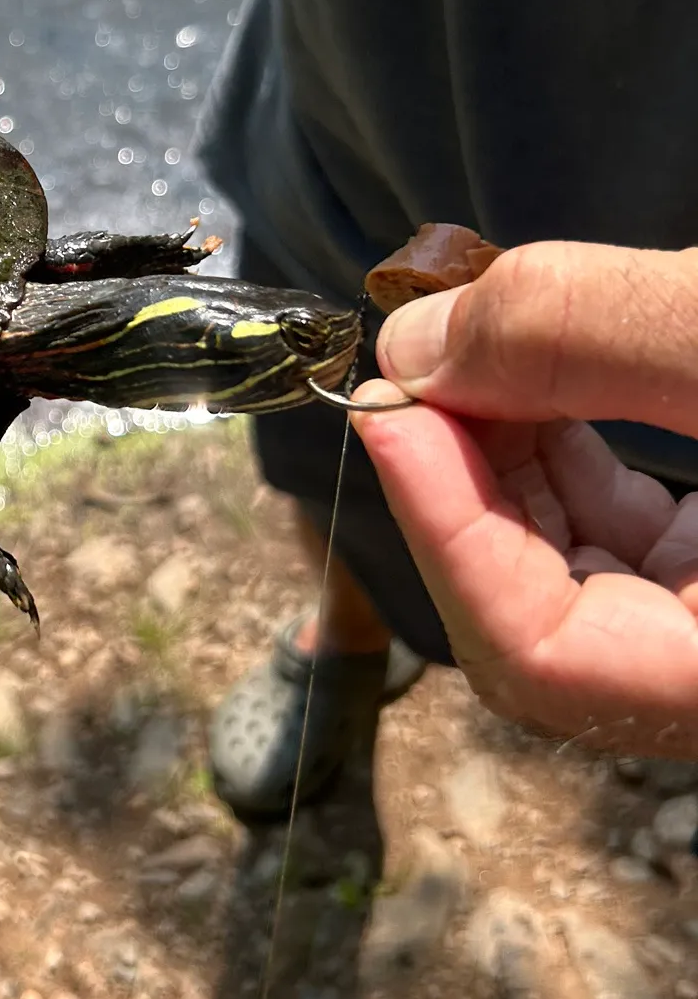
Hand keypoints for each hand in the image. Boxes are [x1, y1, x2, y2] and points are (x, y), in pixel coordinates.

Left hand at [350, 240, 697, 752]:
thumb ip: (594, 340)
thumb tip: (417, 341)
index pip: (537, 657)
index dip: (441, 533)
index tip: (384, 415)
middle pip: (532, 620)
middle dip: (454, 488)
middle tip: (407, 371)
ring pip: (565, 573)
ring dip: (493, 462)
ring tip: (453, 354)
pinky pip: (613, 539)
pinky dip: (554, 459)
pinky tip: (519, 380)